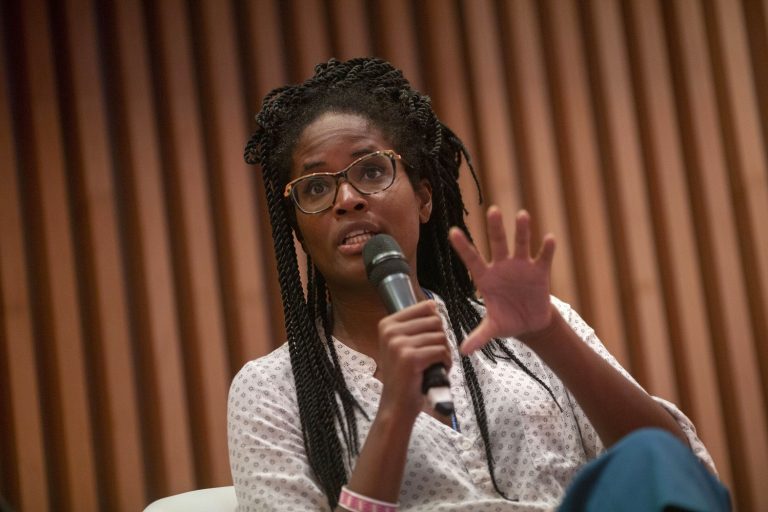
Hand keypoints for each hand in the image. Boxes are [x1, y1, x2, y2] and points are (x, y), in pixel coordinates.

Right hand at [376, 301, 451, 418]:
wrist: (396, 405)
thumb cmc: (403, 374)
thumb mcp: (401, 344)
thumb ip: (415, 324)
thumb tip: (433, 305)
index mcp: (387, 324)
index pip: (425, 308)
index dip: (435, 325)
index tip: (428, 340)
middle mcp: (390, 331)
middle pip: (435, 322)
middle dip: (441, 339)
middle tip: (434, 355)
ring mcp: (399, 344)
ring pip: (440, 337)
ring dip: (444, 353)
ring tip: (435, 365)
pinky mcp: (411, 358)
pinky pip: (441, 351)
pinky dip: (446, 362)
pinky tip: (438, 371)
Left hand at [449, 207, 555, 354]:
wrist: (529, 324)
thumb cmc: (506, 321)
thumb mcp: (492, 329)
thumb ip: (479, 336)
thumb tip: (462, 351)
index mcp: (486, 278)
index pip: (472, 259)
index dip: (463, 247)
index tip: (452, 232)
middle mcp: (502, 267)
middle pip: (497, 244)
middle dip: (496, 228)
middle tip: (493, 210)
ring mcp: (521, 267)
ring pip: (521, 244)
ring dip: (522, 231)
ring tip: (522, 215)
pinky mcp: (540, 271)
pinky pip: (543, 258)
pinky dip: (546, 249)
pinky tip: (549, 239)